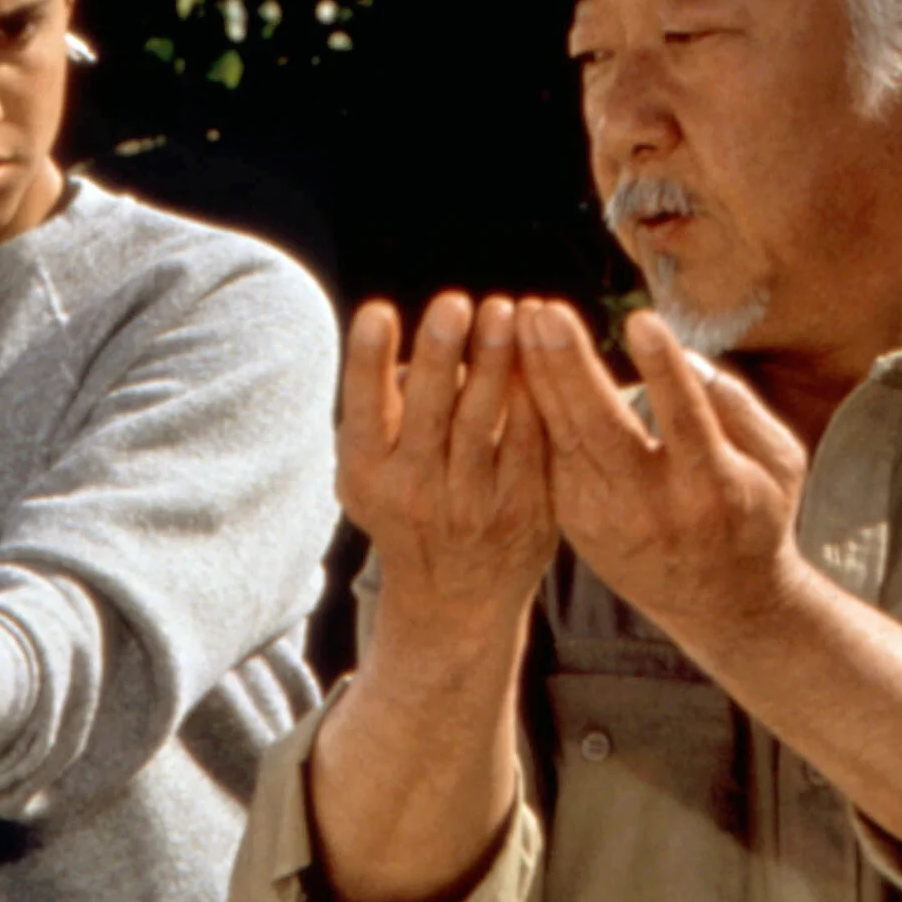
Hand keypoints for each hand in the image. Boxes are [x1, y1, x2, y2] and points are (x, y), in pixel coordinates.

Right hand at [340, 292, 556, 639]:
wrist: (454, 599)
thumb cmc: (405, 505)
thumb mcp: (370, 471)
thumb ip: (379, 410)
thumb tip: (405, 337)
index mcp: (367, 475)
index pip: (363, 410)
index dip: (368, 361)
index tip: (378, 311)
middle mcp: (414, 491)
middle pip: (430, 412)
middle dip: (442, 355)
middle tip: (454, 302)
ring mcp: (471, 504)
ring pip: (484, 421)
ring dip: (494, 362)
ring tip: (503, 310)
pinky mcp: (522, 509)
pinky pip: (529, 441)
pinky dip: (531, 394)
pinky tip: (537, 351)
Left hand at [515, 302, 810, 647]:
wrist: (721, 605)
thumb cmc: (755, 513)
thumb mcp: (778, 463)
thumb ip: (739, 407)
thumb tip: (684, 354)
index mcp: (714, 487)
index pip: (686, 420)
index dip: (662, 369)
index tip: (640, 319)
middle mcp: (654, 506)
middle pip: (605, 428)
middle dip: (571, 367)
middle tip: (545, 312)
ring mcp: (607, 518)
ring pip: (566, 438)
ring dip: (540, 377)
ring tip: (522, 321)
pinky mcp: (575, 522)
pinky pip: (550, 455)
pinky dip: (532, 408)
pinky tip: (516, 362)